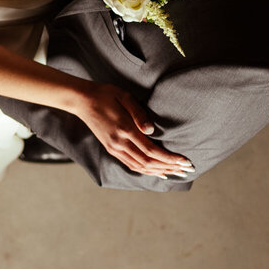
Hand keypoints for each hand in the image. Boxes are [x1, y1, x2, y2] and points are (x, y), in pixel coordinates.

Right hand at [74, 83, 193, 178]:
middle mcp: (119, 143)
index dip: (170, 158)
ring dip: (159, 171)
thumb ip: (139, 114)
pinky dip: (145, 171)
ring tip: (176, 173)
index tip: (185, 161)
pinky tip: (156, 172)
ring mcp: (114, 148)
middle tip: (187, 170)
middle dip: (169, 167)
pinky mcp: (111, 149)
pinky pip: (131, 165)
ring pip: (140, 166)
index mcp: (125, 129)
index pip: (151, 150)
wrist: (82, 100)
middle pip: (148, 162)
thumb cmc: (106, 94)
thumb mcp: (125, 97)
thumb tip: (152, 130)